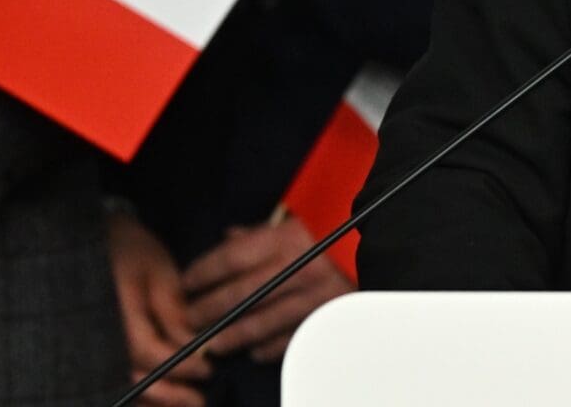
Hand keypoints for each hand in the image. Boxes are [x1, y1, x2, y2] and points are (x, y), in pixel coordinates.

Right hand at [106, 209, 210, 406]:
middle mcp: (95, 334)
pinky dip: (135, 391)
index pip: (147, 351)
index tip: (207, 369)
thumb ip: (173, 311)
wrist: (93, 242)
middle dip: (166, 394)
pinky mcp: (89, 349)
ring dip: (150, 400)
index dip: (179, 365)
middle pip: (129, 378)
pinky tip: (156, 401)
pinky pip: (110, 378)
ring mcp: (87, 344)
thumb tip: (194, 345)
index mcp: (114, 311)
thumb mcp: (158, 271)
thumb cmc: (130, 251)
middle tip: (197, 401)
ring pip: (117, 385)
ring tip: (182, 404)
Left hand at [181, 217, 352, 361]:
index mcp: (289, 238)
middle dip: (209, 309)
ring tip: (214, 343)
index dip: (203, 272)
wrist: (383, 247)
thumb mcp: (299, 221)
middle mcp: (299, 267)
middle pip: (240, 293)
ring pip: (261, 322)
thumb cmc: (337, 233)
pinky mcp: (327, 314)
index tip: (187, 283)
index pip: (232, 258)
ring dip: (232, 335)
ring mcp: (313, 294)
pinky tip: (254, 350)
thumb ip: (262, 232)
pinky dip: (268, 347)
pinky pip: (290, 337)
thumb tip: (230, 238)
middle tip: (191, 318)